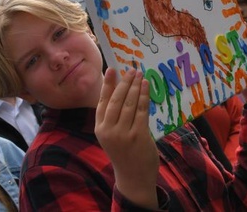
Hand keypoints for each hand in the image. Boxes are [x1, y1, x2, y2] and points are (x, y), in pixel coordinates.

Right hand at [95, 68, 158, 208]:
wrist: (133, 177)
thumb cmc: (124, 152)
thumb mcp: (111, 135)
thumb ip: (113, 116)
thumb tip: (120, 89)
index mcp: (100, 129)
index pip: (102, 101)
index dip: (107, 84)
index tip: (111, 69)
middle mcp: (109, 130)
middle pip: (117, 99)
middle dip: (125, 82)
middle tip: (131, 70)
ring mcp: (123, 133)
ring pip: (130, 103)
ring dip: (136, 86)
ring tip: (140, 74)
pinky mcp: (138, 135)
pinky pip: (141, 110)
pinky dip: (144, 96)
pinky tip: (146, 86)